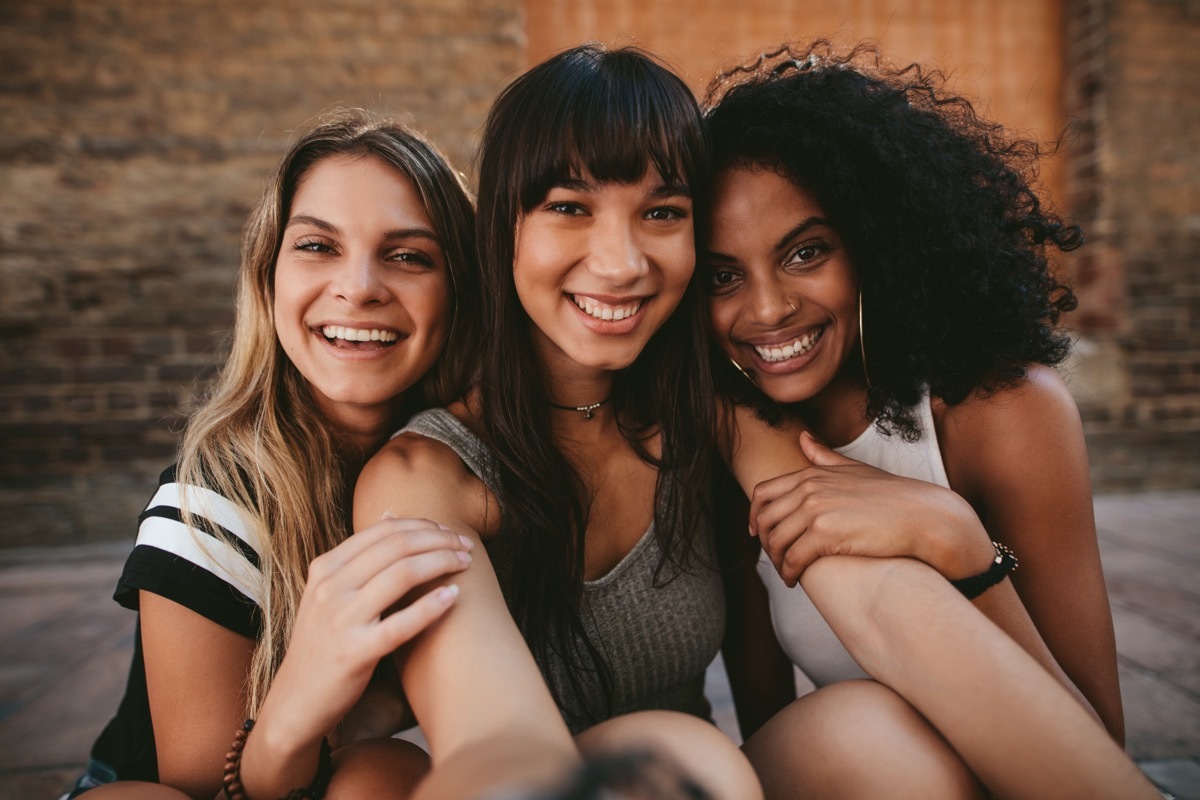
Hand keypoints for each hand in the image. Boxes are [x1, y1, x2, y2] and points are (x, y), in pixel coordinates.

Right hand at [257, 515, 471, 749]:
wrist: (296, 699)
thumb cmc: (322, 643)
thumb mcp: (329, 592)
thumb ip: (358, 557)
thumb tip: (390, 515)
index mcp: (326, 568)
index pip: (383, 531)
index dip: (422, 526)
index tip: (448, 532)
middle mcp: (331, 588)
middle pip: (397, 547)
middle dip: (439, 541)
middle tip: (466, 546)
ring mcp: (341, 619)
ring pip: (402, 575)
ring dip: (442, 563)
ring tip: (465, 564)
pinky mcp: (354, 652)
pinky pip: (401, 624)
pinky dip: (431, 606)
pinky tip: (453, 597)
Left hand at [751, 432, 993, 585]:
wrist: (923, 515)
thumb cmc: (893, 495)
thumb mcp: (854, 469)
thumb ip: (824, 456)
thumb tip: (802, 438)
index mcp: (812, 474)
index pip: (763, 492)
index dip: (754, 515)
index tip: (757, 532)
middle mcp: (809, 489)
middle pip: (765, 519)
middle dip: (764, 542)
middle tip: (774, 558)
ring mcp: (816, 510)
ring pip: (776, 541)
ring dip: (776, 562)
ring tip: (786, 573)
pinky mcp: (826, 534)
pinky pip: (793, 559)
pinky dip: (789, 573)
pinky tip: (795, 581)